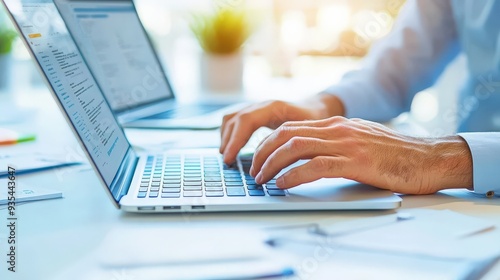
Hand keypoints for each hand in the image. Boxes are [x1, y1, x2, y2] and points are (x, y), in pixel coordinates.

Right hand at [220, 95, 344, 163]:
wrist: (319, 106)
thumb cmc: (317, 118)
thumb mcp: (312, 129)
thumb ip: (297, 142)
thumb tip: (282, 161)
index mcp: (275, 107)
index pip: (247, 121)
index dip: (235, 140)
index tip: (230, 158)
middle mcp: (262, 105)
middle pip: (235, 119)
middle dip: (228, 141)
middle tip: (227, 162)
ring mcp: (257, 109)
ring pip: (232, 118)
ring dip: (226, 137)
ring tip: (227, 156)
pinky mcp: (256, 115)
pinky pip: (236, 121)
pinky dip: (230, 134)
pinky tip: (232, 148)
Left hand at [250, 116, 472, 194]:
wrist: (429, 158)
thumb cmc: (396, 154)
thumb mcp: (360, 141)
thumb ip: (336, 144)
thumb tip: (310, 157)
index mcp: (336, 124)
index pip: (291, 128)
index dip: (269, 143)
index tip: (258, 158)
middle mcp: (338, 129)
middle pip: (286, 135)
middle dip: (263, 152)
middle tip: (254, 171)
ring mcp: (346, 144)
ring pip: (296, 147)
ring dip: (272, 164)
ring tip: (262, 179)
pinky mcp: (356, 161)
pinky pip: (316, 166)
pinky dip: (294, 175)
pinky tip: (283, 184)